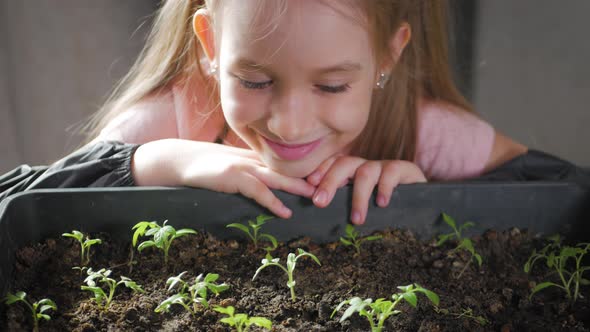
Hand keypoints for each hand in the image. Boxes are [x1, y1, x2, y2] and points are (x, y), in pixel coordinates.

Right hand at [132, 139, 315, 218]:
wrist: (180, 160)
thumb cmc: (207, 165)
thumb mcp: (236, 165)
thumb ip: (254, 170)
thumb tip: (273, 182)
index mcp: (257, 156)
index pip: (289, 159)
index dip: (311, 165)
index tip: (331, 172)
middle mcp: (254, 158)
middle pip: (289, 165)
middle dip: (313, 173)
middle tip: (335, 181)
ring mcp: (243, 166)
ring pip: (277, 176)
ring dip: (299, 187)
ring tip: (318, 196)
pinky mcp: (232, 177)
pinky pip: (257, 191)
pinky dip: (272, 202)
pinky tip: (285, 212)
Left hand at [306, 155, 426, 224]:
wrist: (423, 203)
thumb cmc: (387, 207)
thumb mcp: (364, 206)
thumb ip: (344, 205)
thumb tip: (318, 215)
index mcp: (354, 171)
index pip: (333, 163)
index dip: (321, 171)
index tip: (310, 185)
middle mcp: (367, 165)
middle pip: (345, 164)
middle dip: (330, 182)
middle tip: (319, 202)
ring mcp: (385, 166)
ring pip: (366, 172)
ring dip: (359, 197)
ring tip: (357, 220)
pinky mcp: (405, 169)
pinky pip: (392, 172)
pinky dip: (385, 187)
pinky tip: (382, 203)